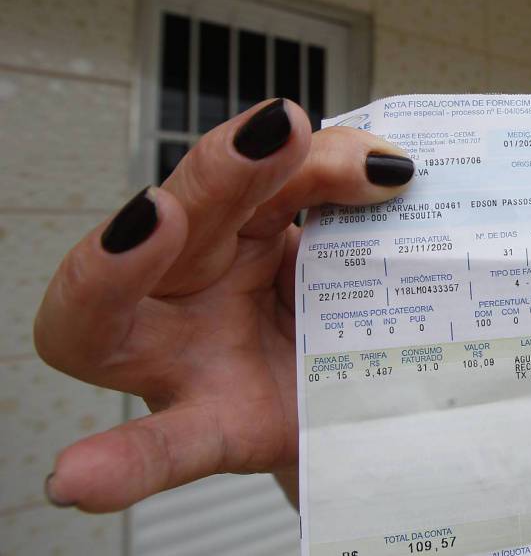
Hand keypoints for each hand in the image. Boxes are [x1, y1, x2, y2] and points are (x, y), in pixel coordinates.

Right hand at [34, 99, 413, 512]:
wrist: (363, 403)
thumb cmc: (336, 316)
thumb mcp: (345, 245)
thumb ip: (346, 195)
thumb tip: (387, 169)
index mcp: (228, 232)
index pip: (222, 175)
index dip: (243, 149)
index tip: (289, 118)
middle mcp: (190, 286)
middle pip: (177, 220)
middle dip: (222, 169)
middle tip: (278, 132)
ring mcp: (186, 360)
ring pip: (112, 314)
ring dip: (122, 259)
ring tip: (155, 219)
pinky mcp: (213, 429)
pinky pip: (161, 447)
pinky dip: (117, 463)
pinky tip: (76, 478)